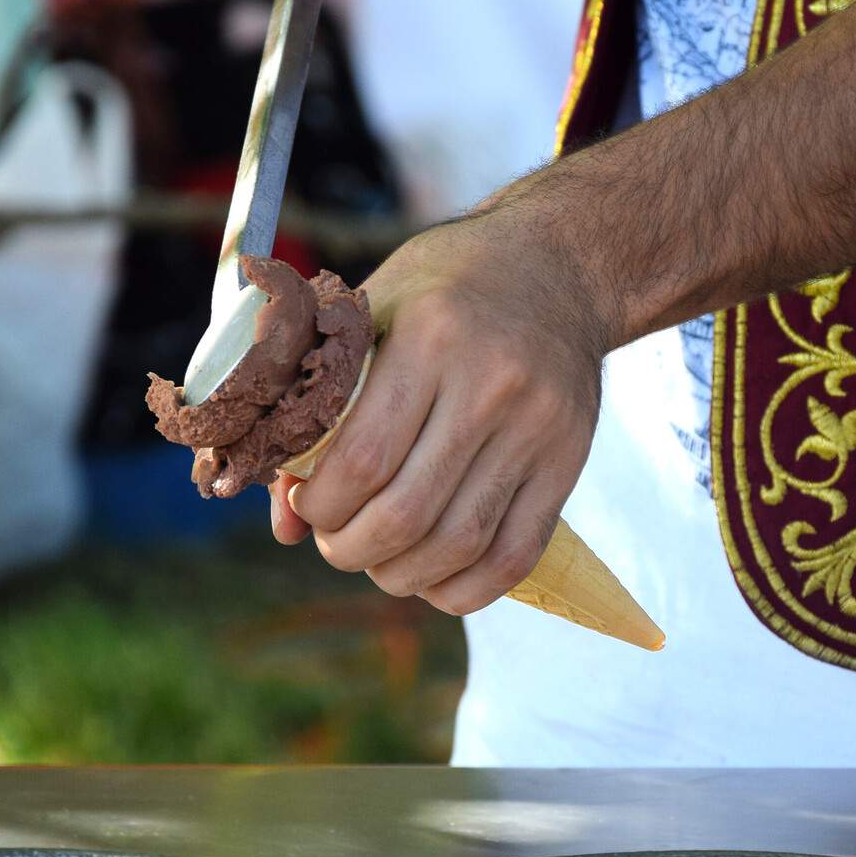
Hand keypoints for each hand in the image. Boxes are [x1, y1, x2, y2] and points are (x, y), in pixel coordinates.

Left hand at [269, 210, 606, 614]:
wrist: (557, 267)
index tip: (307, 506)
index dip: (321, 506)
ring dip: (403, 575)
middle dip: (352, 549)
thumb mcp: (369, 317)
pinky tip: (433, 580)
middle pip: (407, 512)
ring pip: (459, 542)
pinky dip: (467, 589)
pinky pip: (516, 553)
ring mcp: (538, 426)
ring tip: (380, 563)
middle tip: (337, 544)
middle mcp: (492, 383)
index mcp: (431, 337)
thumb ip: (318, 411)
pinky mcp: (569, 460)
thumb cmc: (442, 290)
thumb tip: (286, 524)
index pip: (363, 459)